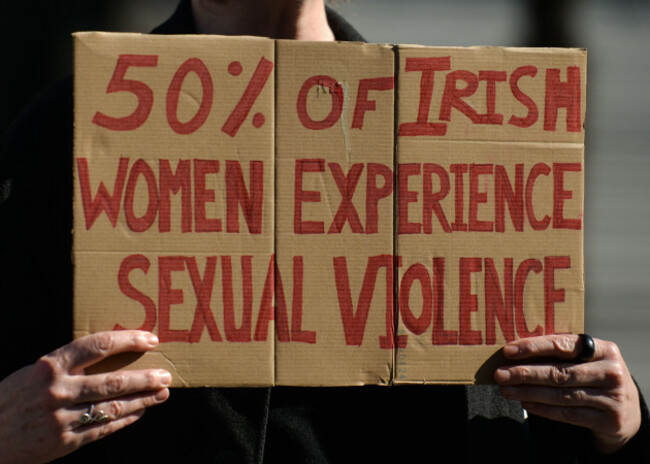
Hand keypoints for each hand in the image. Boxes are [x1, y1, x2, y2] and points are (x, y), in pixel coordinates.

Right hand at [0, 330, 170, 463]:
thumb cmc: (12, 399)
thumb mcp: (34, 372)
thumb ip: (68, 364)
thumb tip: (112, 353)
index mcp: (50, 366)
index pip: (97, 346)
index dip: (128, 340)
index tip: (150, 339)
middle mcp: (57, 391)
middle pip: (114, 381)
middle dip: (145, 378)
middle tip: (166, 374)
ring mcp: (62, 419)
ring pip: (114, 407)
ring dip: (142, 400)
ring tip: (161, 393)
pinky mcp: (65, 442)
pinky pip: (103, 428)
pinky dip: (125, 419)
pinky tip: (140, 412)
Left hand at [494, 334, 640, 453]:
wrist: (628, 411)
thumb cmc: (596, 377)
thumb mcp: (588, 360)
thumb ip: (561, 353)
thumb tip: (516, 351)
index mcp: (604, 349)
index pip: (563, 345)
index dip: (533, 347)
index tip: (508, 351)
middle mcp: (611, 372)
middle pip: (559, 372)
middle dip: (525, 373)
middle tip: (500, 374)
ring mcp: (612, 397)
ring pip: (560, 394)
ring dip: (528, 392)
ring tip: (506, 389)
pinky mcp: (608, 420)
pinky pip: (568, 414)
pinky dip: (543, 409)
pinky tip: (525, 404)